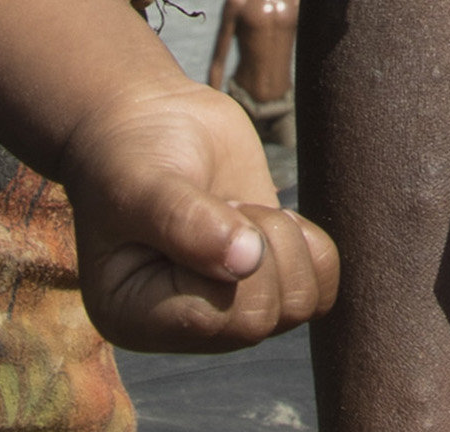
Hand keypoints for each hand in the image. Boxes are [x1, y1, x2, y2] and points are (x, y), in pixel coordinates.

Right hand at [57, 74, 338, 355]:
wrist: (153, 124)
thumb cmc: (128, 155)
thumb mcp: (139, 183)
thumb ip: (185, 221)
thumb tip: (249, 261)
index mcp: (136, 317)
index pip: (211, 320)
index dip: (231, 260)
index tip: (204, 207)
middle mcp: (185, 324)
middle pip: (262, 318)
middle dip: (261, 246)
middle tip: (225, 204)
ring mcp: (230, 308)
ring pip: (300, 304)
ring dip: (284, 242)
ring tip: (239, 209)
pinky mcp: (267, 282)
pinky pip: (321, 287)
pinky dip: (311, 246)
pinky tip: (270, 216)